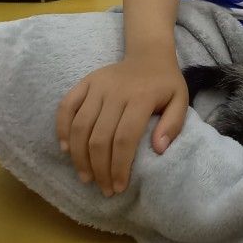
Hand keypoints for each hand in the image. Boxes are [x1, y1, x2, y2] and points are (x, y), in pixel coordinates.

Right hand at [56, 58, 188, 195]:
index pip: (124, 139)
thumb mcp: (180, 100)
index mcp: (141, 98)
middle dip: (100, 169)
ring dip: (79, 156)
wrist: (148, 54)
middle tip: (104, 188)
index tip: (119, 187)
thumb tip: (158, 149)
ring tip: (86, 177)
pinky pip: (66, 106)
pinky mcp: (85, 82)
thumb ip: (173, 125)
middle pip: (100, 138)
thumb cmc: (165, 83)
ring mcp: (97, 86)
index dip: (119, 166)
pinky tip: (66, 149)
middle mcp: (115, 92)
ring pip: (80, 126)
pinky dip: (62, 129)